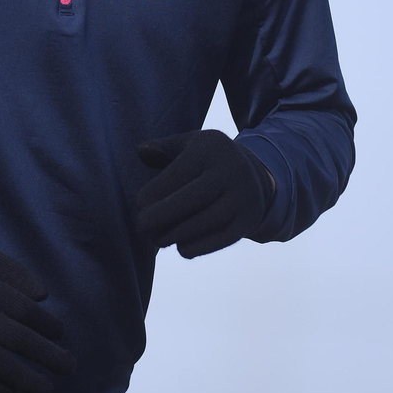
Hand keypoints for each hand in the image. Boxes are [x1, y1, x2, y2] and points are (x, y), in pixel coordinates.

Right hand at [0, 231, 74, 392]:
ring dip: (27, 380)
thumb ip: (12, 270)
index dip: (48, 325)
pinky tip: (9, 392)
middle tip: (69, 368)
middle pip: (20, 340)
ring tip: (48, 389)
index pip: (27, 311)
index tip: (60, 334)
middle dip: (48, 356)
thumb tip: (43, 296)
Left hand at [134, 129, 273, 257]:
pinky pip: (222, 239)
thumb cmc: (206, 161)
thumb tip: (141, 151)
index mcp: (212, 148)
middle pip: (192, 198)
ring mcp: (243, 197)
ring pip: (207, 221)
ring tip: (158, 238)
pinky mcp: (248, 220)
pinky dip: (199, 247)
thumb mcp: (188, 144)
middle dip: (162, 215)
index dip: (155, 191)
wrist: (253, 176)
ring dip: (177, 234)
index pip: (179, 172)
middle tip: (142, 226)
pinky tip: (181, 248)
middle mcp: (232, 171)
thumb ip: (162, 147)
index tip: (139, 204)